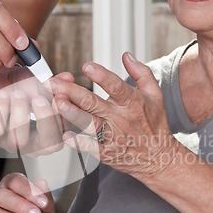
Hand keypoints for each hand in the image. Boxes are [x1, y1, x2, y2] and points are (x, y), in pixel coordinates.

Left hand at [0, 67, 72, 156]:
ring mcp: (14, 144)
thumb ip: (56, 84)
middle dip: (45, 119)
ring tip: (18, 93)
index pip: (65, 134)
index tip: (59, 98)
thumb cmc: (23, 88)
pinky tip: (2, 96)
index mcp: (53, 134)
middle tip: (39, 99)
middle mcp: (36, 144)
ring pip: (20, 139)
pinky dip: (1, 111)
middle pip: (48, 144)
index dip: (64, 118)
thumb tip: (67, 78)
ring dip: (19, 113)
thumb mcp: (41, 84)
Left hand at [49, 52, 181, 178]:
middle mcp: (120, 118)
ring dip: (72, 113)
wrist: (159, 157)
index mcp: (132, 102)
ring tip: (57, 104)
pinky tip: (65, 135)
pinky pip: (90, 146)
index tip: (86, 66)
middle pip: (93, 103)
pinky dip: (77, 141)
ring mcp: (113, 136)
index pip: (116, 86)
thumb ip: (141, 73)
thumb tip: (126, 55)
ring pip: (88, 123)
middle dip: (71, 91)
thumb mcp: (155, 95)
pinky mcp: (107, 152)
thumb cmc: (155, 124)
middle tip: (53, 83)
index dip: (101, 76)